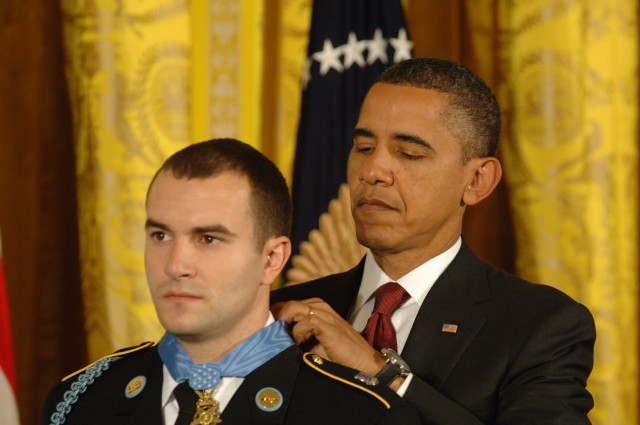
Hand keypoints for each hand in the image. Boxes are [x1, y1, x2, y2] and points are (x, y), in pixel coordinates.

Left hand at [271, 298, 386, 376]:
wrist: (363, 362)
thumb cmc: (338, 355)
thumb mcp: (314, 342)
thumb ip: (298, 336)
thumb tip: (274, 339)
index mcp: (316, 307)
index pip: (287, 304)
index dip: (275, 315)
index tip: (265, 330)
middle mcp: (320, 306)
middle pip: (287, 303)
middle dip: (275, 318)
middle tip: (268, 335)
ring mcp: (325, 314)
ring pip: (294, 308)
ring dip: (284, 324)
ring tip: (280, 339)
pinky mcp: (328, 325)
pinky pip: (306, 321)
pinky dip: (297, 333)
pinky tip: (298, 344)